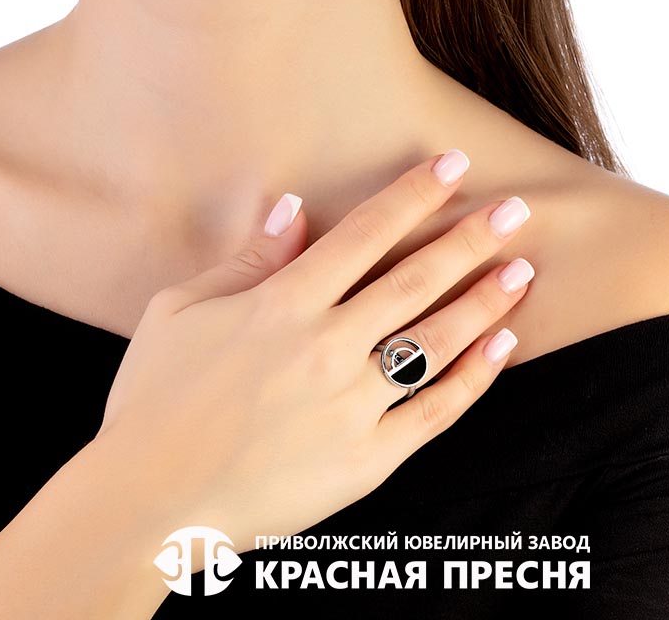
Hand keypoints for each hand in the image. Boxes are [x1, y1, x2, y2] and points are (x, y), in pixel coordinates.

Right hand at [94, 150, 533, 563]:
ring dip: (484, 301)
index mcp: (282, 305)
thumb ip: (247, 259)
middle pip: (415, 280)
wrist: (146, 503)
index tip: (453, 165)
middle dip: (471, 238)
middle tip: (516, 209)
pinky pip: (434, 413)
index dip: (414, 195)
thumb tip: (294, 208)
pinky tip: (501, 346)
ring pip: (436, 341)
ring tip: (522, 270)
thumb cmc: (153, 400)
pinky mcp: (366, 461)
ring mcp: (351, 406)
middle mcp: (326, 347)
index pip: (365, 234)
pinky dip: (474, 378)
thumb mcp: (180, 311)